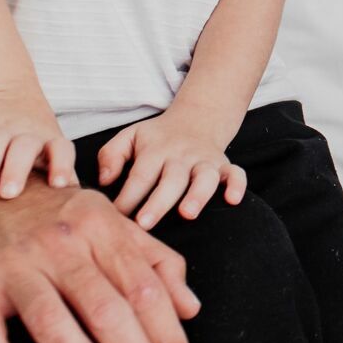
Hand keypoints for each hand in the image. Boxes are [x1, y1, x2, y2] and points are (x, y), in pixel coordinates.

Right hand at [0, 88, 74, 199]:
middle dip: (16, 170)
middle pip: (24, 147)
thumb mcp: (51, 151)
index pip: (62, 149)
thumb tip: (73, 214)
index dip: (62, 165)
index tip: (59, 184)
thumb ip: (62, 176)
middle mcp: (27, 131)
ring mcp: (1, 125)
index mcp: (50, 140)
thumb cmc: (35, 138)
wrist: (9, 93)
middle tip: (8, 194)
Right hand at [0, 182, 198, 342]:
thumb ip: (155, 261)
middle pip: (106, 307)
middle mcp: (60, 244)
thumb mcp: (111, 221)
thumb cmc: (55, 215)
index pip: (143, 285)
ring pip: (53, 322)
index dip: (166, 330)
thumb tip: (191, 308)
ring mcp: (15, 265)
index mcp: (100, 227)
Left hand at [96, 105, 246, 229]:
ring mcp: (205, 161)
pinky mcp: (224, 165)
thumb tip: (104, 180)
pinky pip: (236, 173)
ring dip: (197, 195)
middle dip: (158, 202)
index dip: (128, 196)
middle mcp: (182, 155)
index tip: (116, 217)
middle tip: (144, 224)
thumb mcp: (130, 136)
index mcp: (156, 149)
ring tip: (187, 214)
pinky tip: (232, 200)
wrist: (197, 118)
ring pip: (205, 177)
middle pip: (171, 179)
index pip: (140, 175)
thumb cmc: (157, 137)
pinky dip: (237, 185)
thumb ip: (111, 155)